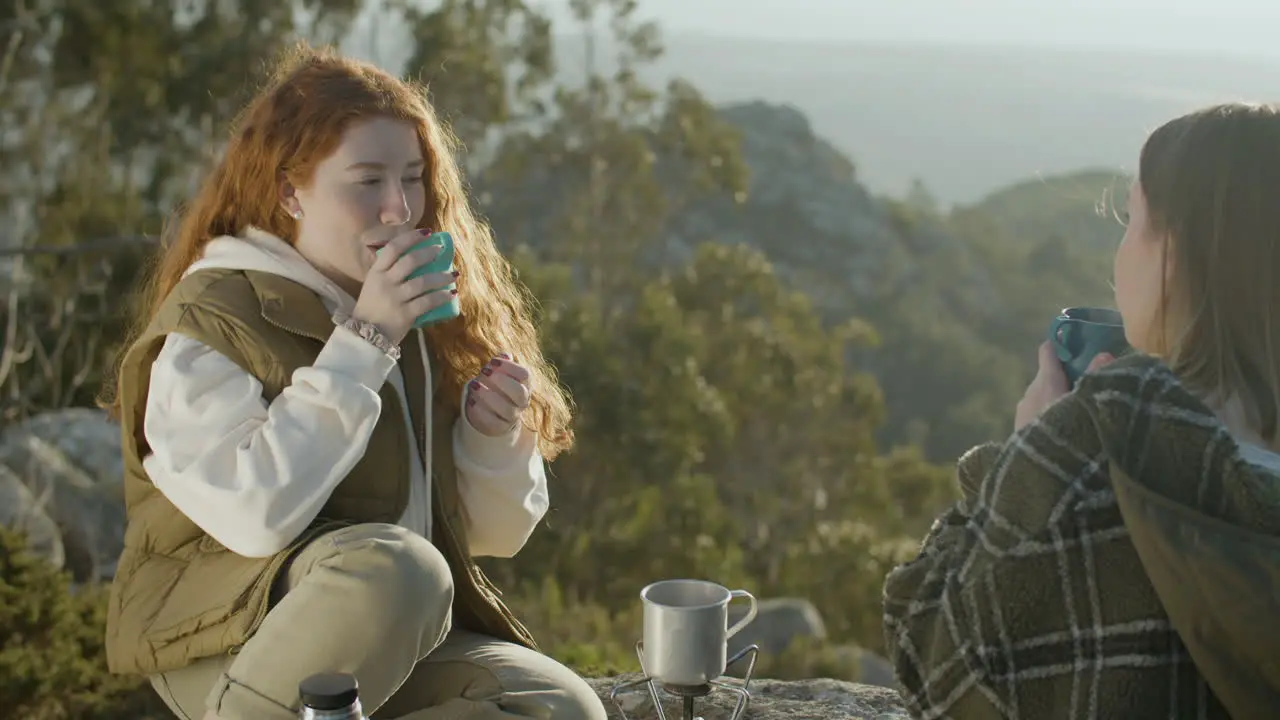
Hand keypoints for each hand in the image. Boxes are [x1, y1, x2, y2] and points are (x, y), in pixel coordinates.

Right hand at [351, 228, 457, 344]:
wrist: (365, 337)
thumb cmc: (371, 308)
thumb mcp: (373, 285)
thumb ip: (388, 272)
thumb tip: (414, 257)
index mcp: (376, 272)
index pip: (394, 248)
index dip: (411, 238)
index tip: (427, 233)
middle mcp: (385, 282)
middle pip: (410, 261)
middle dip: (429, 253)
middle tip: (442, 250)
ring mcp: (395, 298)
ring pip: (423, 282)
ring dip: (442, 277)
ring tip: (454, 275)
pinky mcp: (405, 314)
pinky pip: (428, 302)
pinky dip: (442, 297)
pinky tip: (451, 294)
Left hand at [465, 354, 530, 435]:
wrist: (492, 411)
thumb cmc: (495, 385)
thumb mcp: (498, 372)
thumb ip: (501, 363)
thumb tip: (505, 355)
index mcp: (525, 384)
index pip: (525, 375)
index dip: (509, 367)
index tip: (492, 361)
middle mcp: (522, 401)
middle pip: (519, 392)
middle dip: (502, 381)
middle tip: (484, 371)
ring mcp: (513, 416)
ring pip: (506, 409)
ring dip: (488, 395)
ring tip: (473, 385)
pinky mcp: (500, 427)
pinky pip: (493, 422)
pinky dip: (481, 411)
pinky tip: (471, 401)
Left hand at [1014, 342, 1114, 430]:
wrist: (1037, 472)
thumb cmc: (1065, 433)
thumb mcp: (1085, 404)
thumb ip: (1095, 378)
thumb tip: (1104, 353)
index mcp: (1045, 381)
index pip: (1048, 351)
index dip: (1061, 346)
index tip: (1077, 345)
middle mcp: (1029, 392)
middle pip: (1049, 376)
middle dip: (1067, 377)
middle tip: (1090, 384)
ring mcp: (1021, 412)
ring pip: (1043, 396)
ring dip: (1059, 399)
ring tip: (1079, 411)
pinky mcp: (1018, 431)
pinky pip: (1038, 414)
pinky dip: (1050, 415)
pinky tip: (1064, 429)